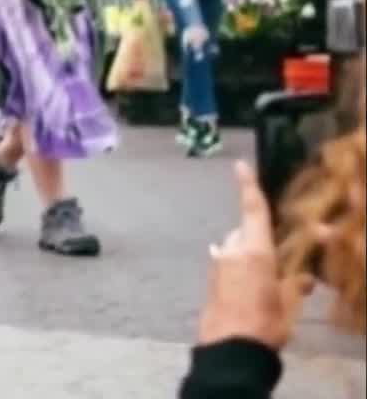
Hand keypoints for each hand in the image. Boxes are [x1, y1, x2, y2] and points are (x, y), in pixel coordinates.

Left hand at [196, 161, 305, 349]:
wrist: (229, 349)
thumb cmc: (265, 322)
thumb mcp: (289, 303)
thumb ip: (294, 283)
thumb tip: (303, 277)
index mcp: (254, 250)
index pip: (252, 210)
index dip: (247, 186)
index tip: (240, 165)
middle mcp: (231, 250)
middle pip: (246, 232)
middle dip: (259, 240)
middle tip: (277, 262)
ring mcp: (217, 264)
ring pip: (236, 249)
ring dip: (249, 258)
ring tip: (265, 284)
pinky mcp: (210, 280)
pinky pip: (228, 265)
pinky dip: (239, 270)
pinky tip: (250, 292)